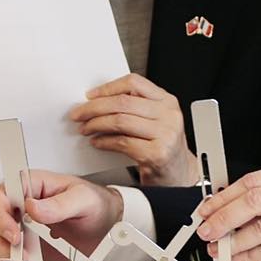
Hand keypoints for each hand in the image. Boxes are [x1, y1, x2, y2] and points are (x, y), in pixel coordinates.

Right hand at [0, 170, 123, 260]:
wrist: (101, 226)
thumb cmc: (92, 205)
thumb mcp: (83, 200)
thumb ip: (60, 204)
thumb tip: (33, 206)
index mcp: (29, 185)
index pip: (0, 194)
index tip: (14, 234)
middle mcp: (15, 203)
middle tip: (16, 254)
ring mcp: (11, 223)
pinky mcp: (11, 241)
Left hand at [70, 73, 198, 186]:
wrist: (180, 176)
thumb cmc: (163, 148)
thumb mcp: (156, 121)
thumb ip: (136, 107)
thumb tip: (98, 100)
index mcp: (167, 101)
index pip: (134, 83)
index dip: (108, 88)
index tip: (91, 95)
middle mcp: (169, 115)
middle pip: (123, 102)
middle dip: (94, 107)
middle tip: (79, 114)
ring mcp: (165, 134)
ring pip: (120, 121)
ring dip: (96, 124)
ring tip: (85, 128)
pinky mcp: (157, 154)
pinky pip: (122, 142)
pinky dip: (104, 142)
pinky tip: (97, 142)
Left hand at [196, 162, 260, 260]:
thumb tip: (229, 210)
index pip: (253, 181)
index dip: (225, 196)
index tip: (207, 208)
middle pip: (254, 200)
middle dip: (223, 217)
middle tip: (206, 230)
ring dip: (234, 241)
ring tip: (218, 249)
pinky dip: (251, 256)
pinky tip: (238, 259)